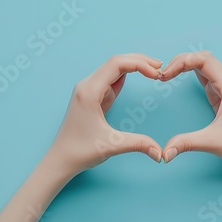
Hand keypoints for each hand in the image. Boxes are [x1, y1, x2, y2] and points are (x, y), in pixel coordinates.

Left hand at [45, 54, 163, 177]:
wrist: (60, 159)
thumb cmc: (80, 151)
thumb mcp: (112, 145)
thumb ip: (139, 144)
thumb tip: (161, 153)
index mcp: (89, 91)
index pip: (117, 64)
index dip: (139, 64)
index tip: (156, 74)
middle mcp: (87, 86)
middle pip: (116, 61)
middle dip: (139, 61)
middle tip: (160, 67)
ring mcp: (88, 90)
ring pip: (113, 68)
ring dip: (133, 66)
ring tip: (153, 70)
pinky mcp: (91, 96)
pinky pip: (109, 79)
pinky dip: (125, 75)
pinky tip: (138, 75)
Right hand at [160, 51, 221, 174]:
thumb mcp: (211, 142)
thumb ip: (185, 143)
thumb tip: (163, 153)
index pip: (203, 59)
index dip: (181, 62)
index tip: (165, 75)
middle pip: (203, 58)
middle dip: (181, 61)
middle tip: (162, 75)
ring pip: (204, 65)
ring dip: (185, 66)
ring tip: (167, 76)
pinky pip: (206, 76)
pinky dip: (191, 73)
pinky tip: (179, 79)